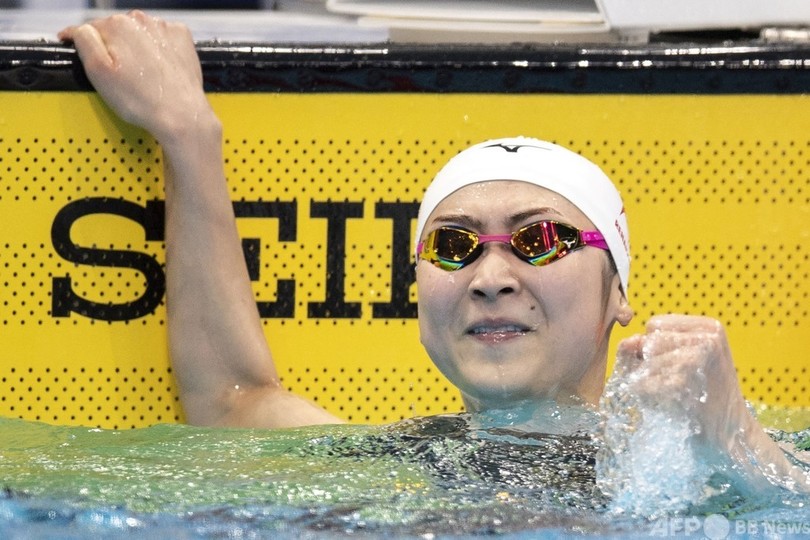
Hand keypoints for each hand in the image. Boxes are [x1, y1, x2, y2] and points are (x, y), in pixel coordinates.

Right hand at [58, 11, 209, 142]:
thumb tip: (78, 29)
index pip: (91, 28)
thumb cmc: (141, 100)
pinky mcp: (182, 39)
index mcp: (118, 25)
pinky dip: (158, 49)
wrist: (181, 115)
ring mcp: (165, 29)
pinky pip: (163, 38)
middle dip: (114, 47)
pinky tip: (158, 68)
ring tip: (142, 74)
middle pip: (117, 29)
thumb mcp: (98, 71)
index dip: (84, 42)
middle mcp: (142, 21)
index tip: (82, 51)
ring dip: (137, 48)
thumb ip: (83, 41)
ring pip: (140, 33)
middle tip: (119, 74)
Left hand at [609, 314, 750, 454]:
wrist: (730, 435)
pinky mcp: (689, 381)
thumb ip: (642, 348)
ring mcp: (701, 357)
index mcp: (708, 327)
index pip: (655, 324)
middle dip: (649, 363)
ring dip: (648, 382)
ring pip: (646, 362)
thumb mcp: (675, 363)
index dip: (652, 348)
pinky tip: (671, 405)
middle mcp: (709, 337)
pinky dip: (648, 397)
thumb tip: (627, 342)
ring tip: (673, 395)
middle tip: (673, 384)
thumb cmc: (696, 397)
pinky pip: (644, 384)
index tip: (673, 367)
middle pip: (649, 341)